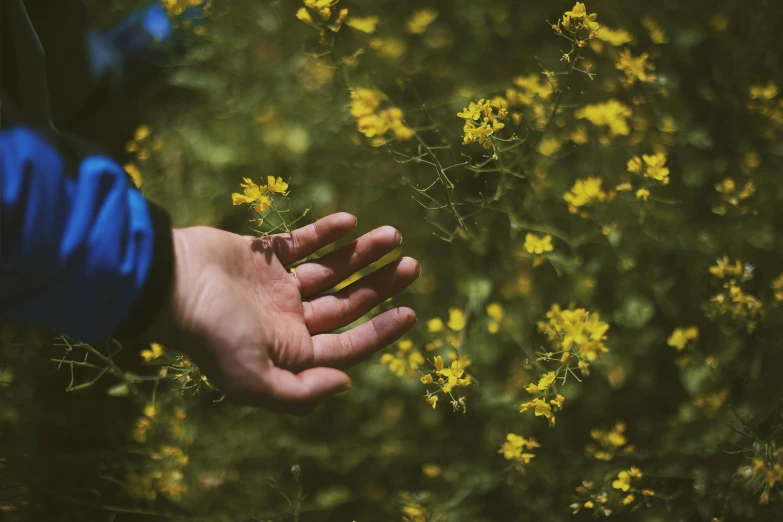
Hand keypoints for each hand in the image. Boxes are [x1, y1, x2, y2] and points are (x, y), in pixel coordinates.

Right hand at [145, 213, 418, 412]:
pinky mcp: (263, 254)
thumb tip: (346, 383)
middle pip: (347, 302)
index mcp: (290, 351)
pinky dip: (327, 232)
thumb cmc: (210, 333)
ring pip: (332, 269)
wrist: (166, 284)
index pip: (347, 344)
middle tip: (412, 265)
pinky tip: (351, 221)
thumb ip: (300, 394)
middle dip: (380, 285)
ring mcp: (277, 285)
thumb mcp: (253, 381)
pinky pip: (303, 242)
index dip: (381, 331)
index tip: (412, 312)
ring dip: (362, 253)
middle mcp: (288, 319)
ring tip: (393, 234)